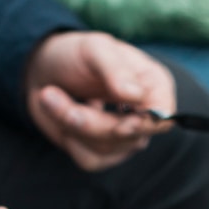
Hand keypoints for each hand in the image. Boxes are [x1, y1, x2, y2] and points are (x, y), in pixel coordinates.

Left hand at [25, 31, 175, 171]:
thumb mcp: (94, 48)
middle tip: (49, 94)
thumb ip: (116, 69)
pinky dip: (69, 139)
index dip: (146, 124)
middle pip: (130, 137)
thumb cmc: (75, 54)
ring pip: (106, 150)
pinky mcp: (103, 153)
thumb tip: (136, 95)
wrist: (45, 70)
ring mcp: (126, 138)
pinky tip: (60, 114)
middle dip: (89, 121)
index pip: (164, 116)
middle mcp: (144, 115)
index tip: (122, 124)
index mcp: (153, 86)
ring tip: (49, 96)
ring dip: (71, 125)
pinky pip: (90, 160)